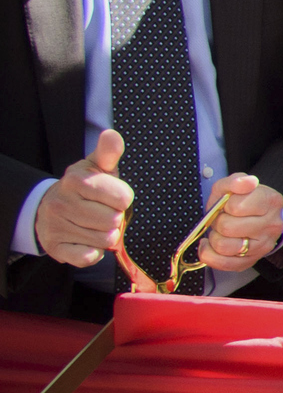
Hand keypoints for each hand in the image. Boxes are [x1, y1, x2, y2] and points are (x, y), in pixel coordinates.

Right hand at [34, 130, 133, 269]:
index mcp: (76, 180)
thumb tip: (112, 135)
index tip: (112, 196)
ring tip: (95, 225)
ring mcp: (56, 226)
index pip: (123, 198)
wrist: (50, 208)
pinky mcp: (55, 248)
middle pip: (114, 221)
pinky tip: (87, 241)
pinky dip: (93, 252)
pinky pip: (88, 257)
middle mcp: (62, 203)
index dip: (123, 199)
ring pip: (105, 240)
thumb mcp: (96, 167)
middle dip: (115, 219)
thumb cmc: (85, 187)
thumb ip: (108, 153)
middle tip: (103, 212)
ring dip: (107, 236)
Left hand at [193, 173, 282, 271]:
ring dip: (214, 237)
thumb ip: (235, 182)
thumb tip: (246, 182)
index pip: (237, 207)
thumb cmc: (242, 200)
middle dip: (218, 221)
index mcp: (271, 201)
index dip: (225, 205)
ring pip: (223, 246)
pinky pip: (223, 263)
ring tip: (220, 231)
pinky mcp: (252, 261)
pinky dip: (209, 254)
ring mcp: (263, 245)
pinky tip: (211, 245)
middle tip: (223, 218)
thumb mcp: (234, 185)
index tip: (229, 204)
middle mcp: (272, 225)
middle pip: (227, 227)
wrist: (256, 217)